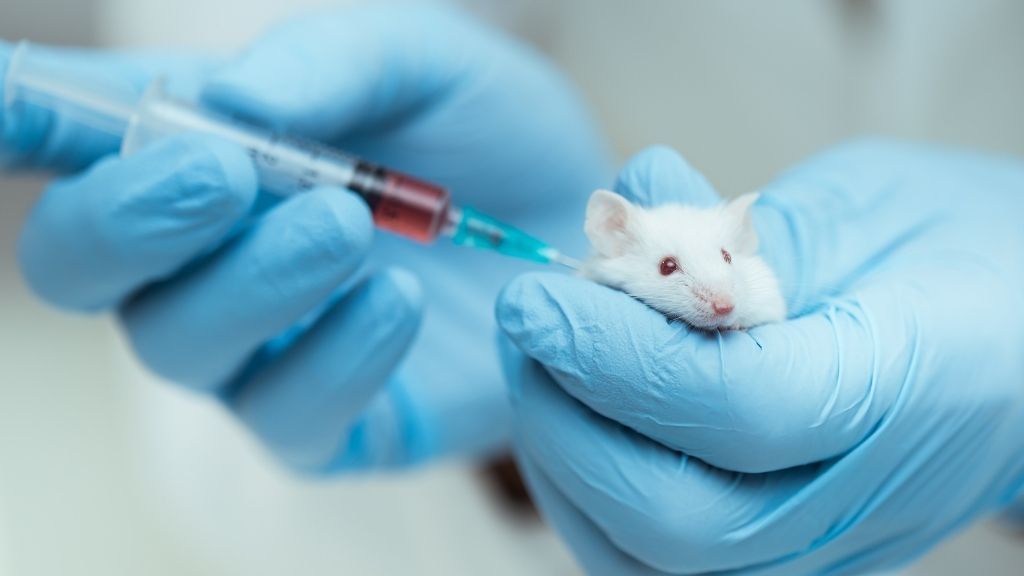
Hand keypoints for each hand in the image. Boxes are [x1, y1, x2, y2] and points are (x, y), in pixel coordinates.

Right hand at [4, 3, 608, 471]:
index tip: (3, 102)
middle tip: (222, 172)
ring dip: (251, 280)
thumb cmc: (488, 136)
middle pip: (82, 262)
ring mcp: (260, 349)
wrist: (578, 228)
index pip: (68, 138)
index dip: (16, 117)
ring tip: (348, 225)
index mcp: (205, 152)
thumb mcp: (428, 66)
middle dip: (131, 216)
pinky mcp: (329, 421)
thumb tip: (238, 104)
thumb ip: (334, 64)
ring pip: (178, 343)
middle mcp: (204, 258)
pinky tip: (398, 298)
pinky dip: (336, 353)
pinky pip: (291, 412)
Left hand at [496, 143, 1023, 573]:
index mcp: (913, 388)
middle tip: (528, 329)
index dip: (616, 356)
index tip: (537, 298)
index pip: (738, 407)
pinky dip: (594, 502)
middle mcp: (868, 496)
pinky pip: (661, 563)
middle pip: (682, 521)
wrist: (1022, 332)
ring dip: (566, 469)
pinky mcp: (791, 555)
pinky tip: (575, 426)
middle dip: (568, 423)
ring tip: (540, 372)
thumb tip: (612, 221)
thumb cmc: (960, 252)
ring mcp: (829, 544)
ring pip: (657, 564)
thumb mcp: (865, 208)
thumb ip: (733, 233)